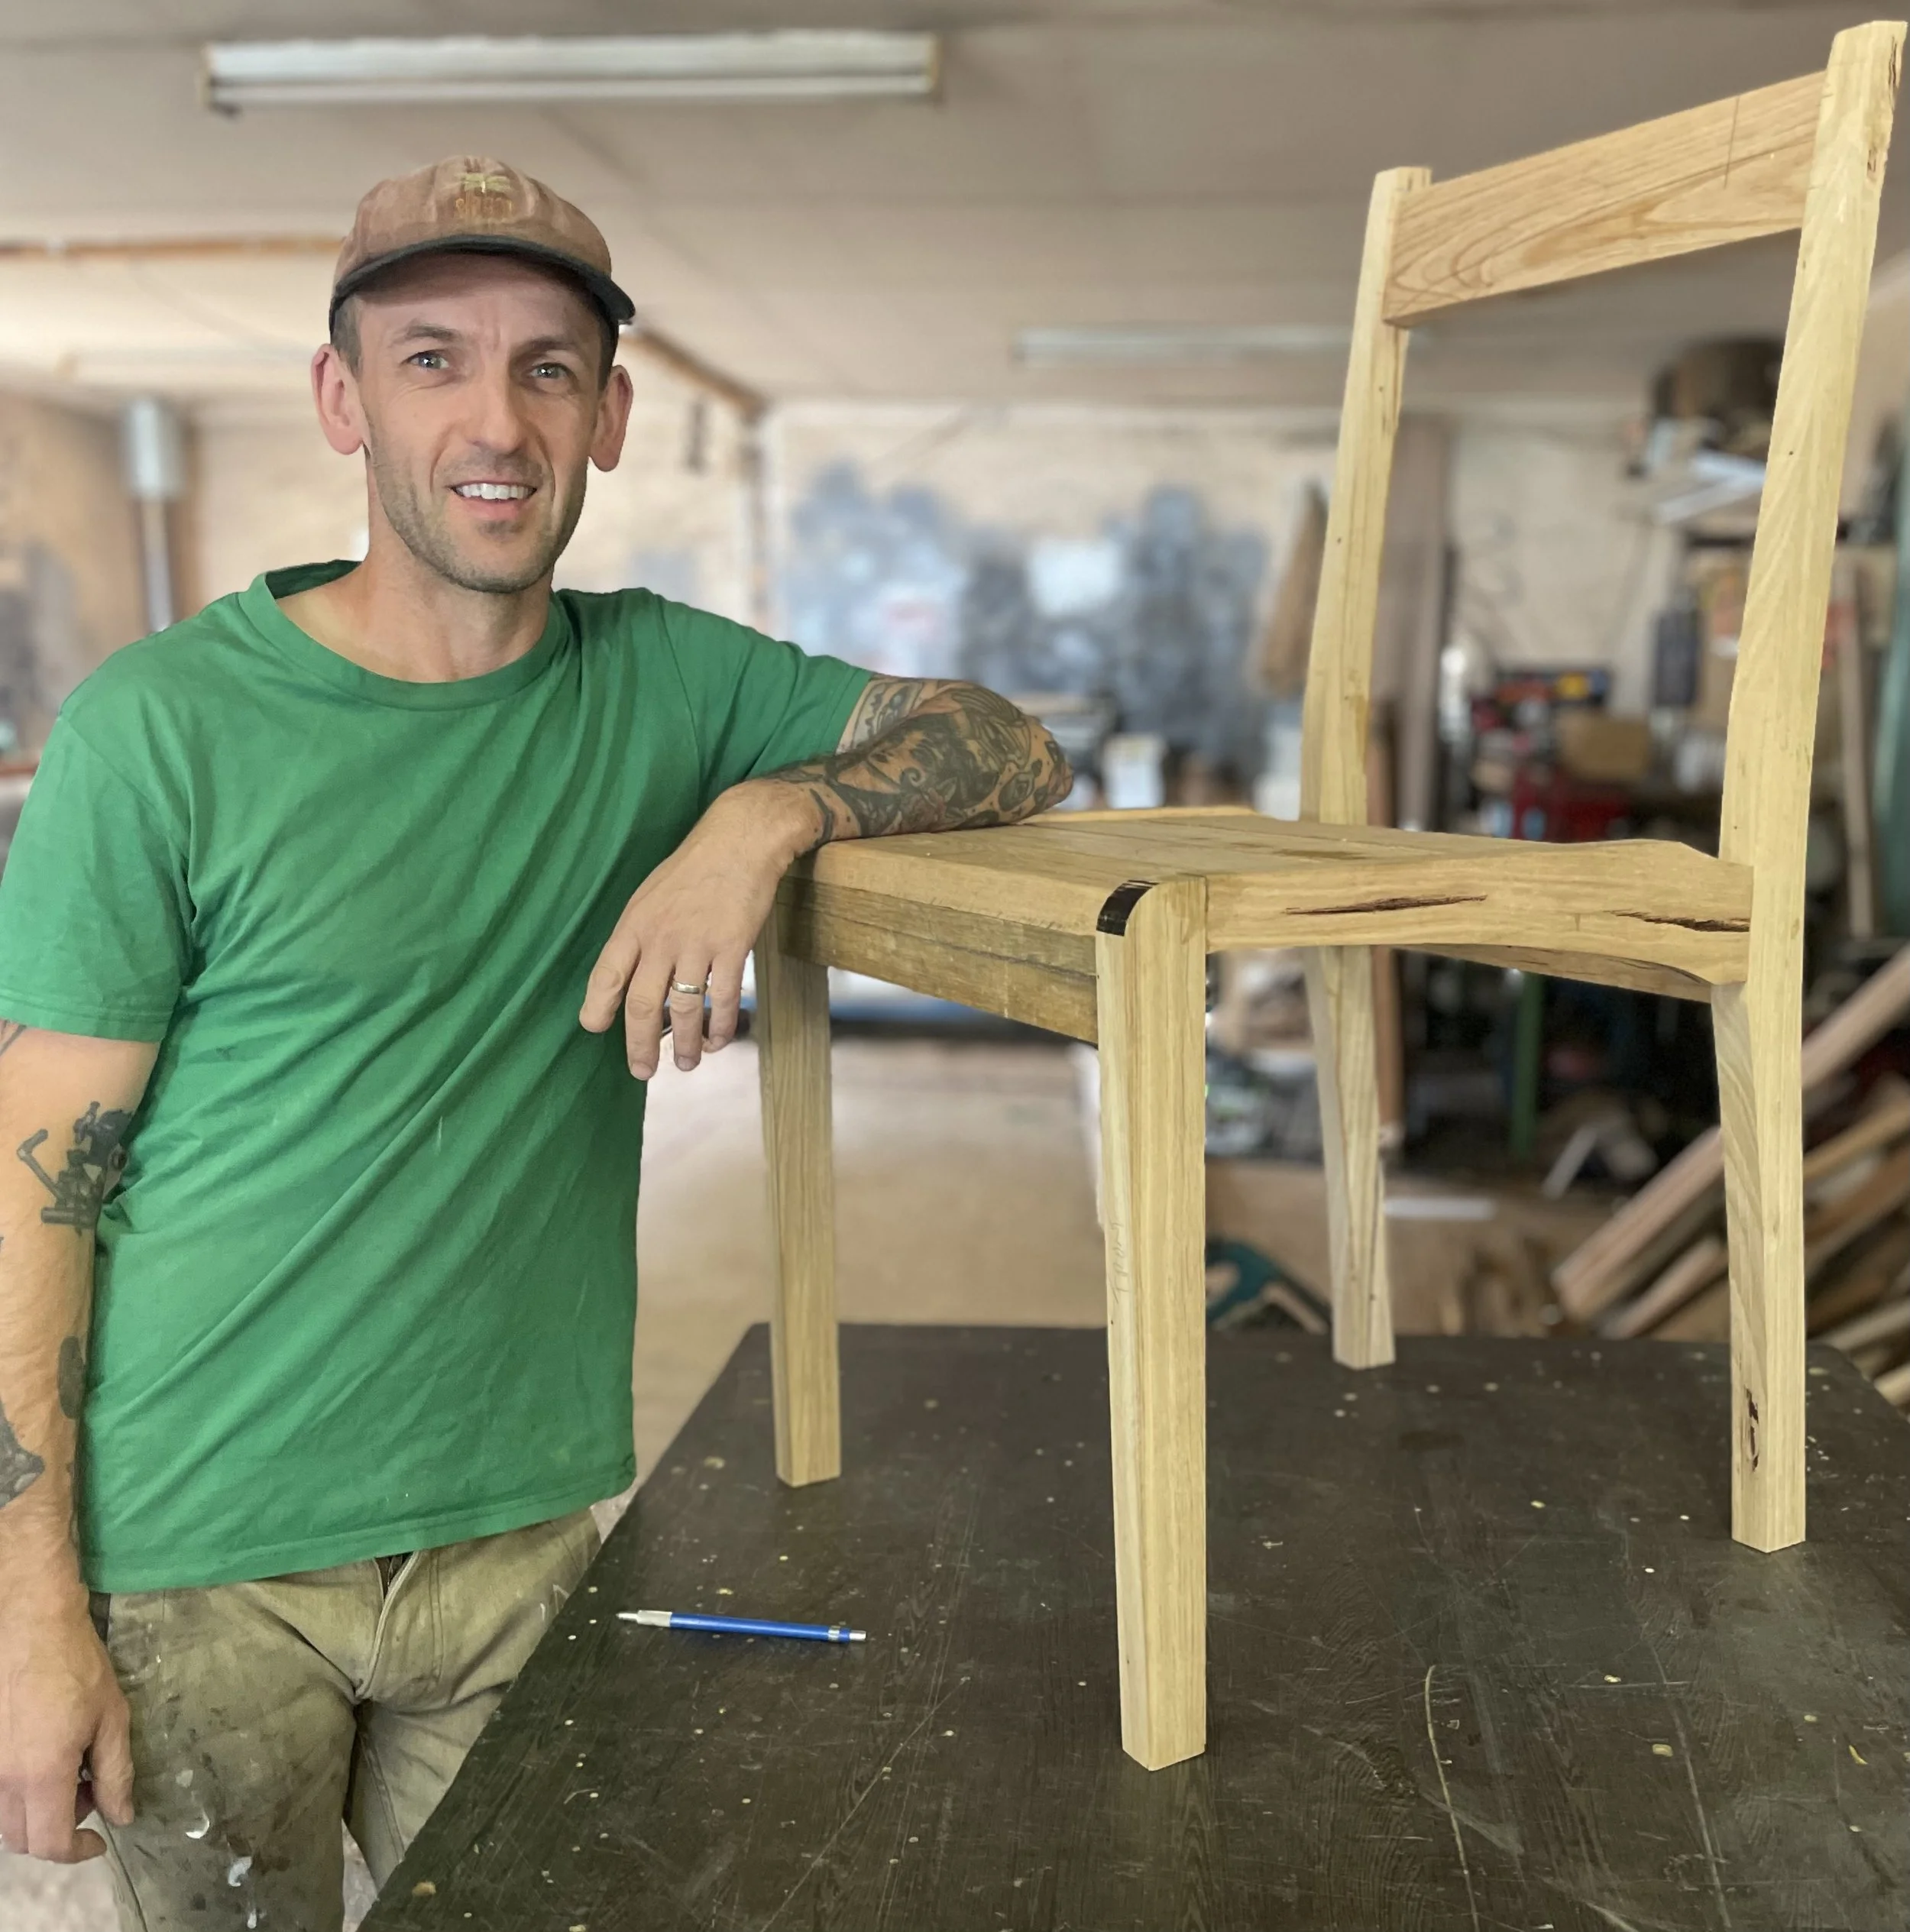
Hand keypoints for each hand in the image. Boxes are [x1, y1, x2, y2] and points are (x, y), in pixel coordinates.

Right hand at [0, 1593, 133, 1861]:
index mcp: (39, 1775)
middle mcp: (1, 1780)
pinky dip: (21, 1793)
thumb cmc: (77, 1666)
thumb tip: (121, 1816)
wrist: (31, 1625)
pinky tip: (46, 1758)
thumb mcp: (111, 1718)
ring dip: (39, 1812)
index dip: (77, 1851)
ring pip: (5, 1819)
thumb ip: (116, 1774)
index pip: (49, 1843)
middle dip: (60, 1829)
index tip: (100, 1840)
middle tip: (91, 1791)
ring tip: (72, 1770)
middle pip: (23, 1838)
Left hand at [580, 781, 820, 1077]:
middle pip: (641, 1004)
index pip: (606, 974)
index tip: (594, 1028)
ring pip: (683, 1010)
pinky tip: (718, 1040)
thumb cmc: (694, 869)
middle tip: (641, 1071)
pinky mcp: (732, 948)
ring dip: (683, 1044)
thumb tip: (633, 977)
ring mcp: (697, 945)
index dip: (597, 1007)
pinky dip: (720, 1027)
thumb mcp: (650, 895)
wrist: (741, 841)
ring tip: (685, 1063)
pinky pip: (722, 1000)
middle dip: (638, 1045)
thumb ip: (640, 936)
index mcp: (635, 924)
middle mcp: (661, 938)